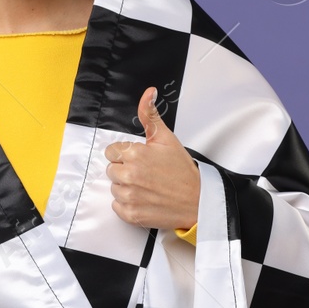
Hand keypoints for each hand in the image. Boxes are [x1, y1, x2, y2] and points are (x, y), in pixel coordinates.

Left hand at [103, 86, 199, 229]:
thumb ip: (150, 115)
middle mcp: (129, 175)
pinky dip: (128, 204)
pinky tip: (144, 199)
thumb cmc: (182, 171)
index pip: (111, 151)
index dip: (126, 154)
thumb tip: (148, 93)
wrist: (197, 201)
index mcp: (134, 154)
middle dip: (125, 169)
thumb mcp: (166, 138)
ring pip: (114, 187)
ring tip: (147, 186)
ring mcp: (129, 196)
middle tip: (146, 173)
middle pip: (111, 169)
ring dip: (126, 187)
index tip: (140, 159)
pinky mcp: (130, 214)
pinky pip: (117, 206)